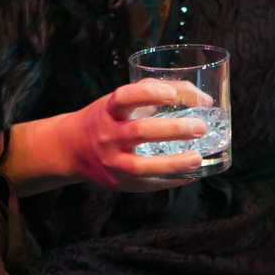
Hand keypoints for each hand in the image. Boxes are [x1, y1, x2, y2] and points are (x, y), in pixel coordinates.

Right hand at [64, 80, 216, 190]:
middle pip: (139, 132)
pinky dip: (172, 179)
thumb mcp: (120, 101)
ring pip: (141, 166)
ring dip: (173, 162)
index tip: (172, 94)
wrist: (71, 148)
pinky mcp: (120, 181)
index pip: (125, 97)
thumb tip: (202, 98)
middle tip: (200, 126)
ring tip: (197, 158)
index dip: (150, 94)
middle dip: (172, 129)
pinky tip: (191, 174)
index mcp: (109, 110)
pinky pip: (148, 182)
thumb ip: (155, 92)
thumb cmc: (107, 119)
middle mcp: (108, 135)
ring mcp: (113, 161)